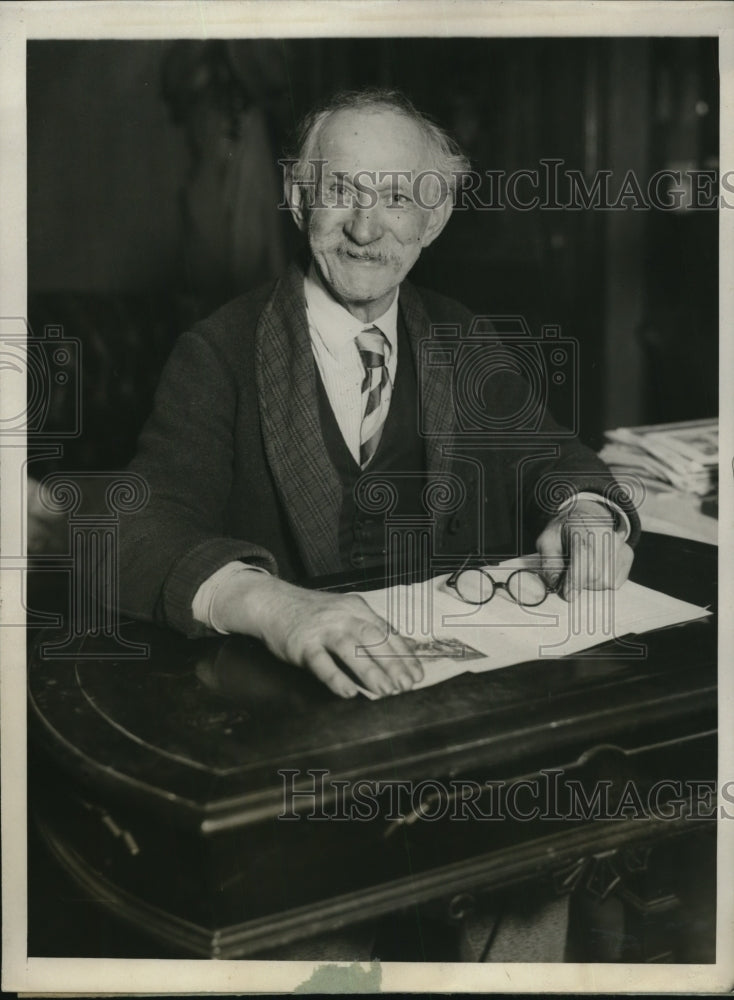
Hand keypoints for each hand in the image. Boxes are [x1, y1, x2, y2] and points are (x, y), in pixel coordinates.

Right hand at [212, 573, 423, 697]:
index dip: (404, 655)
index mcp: (357, 609)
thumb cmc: (313, 614)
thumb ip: (370, 630)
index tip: (417, 674)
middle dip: (392, 663)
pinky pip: (321, 662)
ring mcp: (322, 628)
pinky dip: (335, 678)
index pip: (386, 632)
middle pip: (373, 639)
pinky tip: (348, 692)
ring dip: (370, 671)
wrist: (273, 603)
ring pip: (350, 649)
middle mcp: (343, 616)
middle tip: (406, 685)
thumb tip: (402, 649)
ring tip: (385, 691)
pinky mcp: (302, 643)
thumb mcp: (345, 613)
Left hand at [536, 499, 633, 600]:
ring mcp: (619, 546)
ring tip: (582, 569)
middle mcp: (606, 536)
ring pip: (606, 581)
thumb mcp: (547, 540)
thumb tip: (554, 583)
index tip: (568, 595)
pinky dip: (602, 582)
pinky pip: (615, 582)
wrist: (586, 516)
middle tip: (569, 576)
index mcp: (582, 529)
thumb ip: (548, 561)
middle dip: (579, 583)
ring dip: (590, 584)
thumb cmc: (563, 531)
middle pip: (595, 575)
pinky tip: (594, 568)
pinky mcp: (627, 555)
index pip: (582, 557)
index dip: (575, 579)